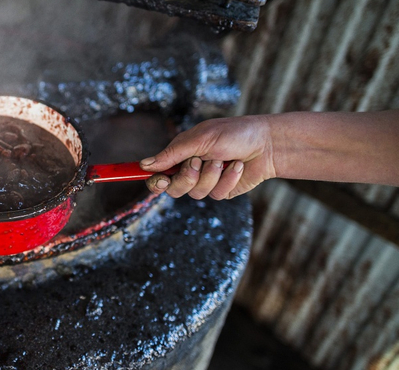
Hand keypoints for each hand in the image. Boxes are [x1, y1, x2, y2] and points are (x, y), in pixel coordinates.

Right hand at [141, 115, 277, 199]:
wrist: (267, 143)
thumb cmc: (233, 133)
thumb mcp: (200, 139)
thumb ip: (171, 154)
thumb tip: (144, 165)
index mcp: (180, 155)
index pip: (158, 174)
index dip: (155, 181)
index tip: (160, 181)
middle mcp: (190, 170)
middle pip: (174, 189)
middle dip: (187, 177)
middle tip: (198, 162)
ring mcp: (206, 182)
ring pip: (196, 193)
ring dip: (211, 175)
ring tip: (224, 159)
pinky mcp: (222, 190)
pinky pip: (217, 193)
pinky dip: (228, 179)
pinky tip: (237, 166)